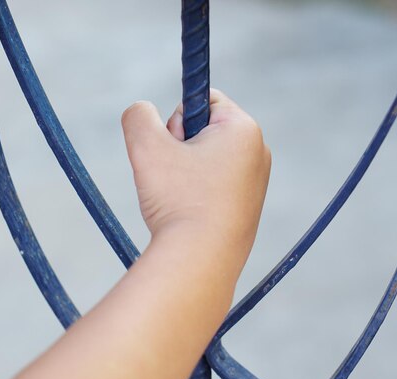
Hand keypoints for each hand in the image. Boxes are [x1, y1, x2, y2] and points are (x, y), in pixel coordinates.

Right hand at [122, 89, 270, 255]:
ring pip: (208, 160)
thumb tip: (142, 111)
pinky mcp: (248, 207)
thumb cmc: (178, 201)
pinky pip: (215, 186)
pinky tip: (191, 214)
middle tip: (175, 176)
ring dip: (185, 172)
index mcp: (243, 129)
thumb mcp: (146, 147)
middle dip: (181, 147)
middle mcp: (258, 152)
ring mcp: (256, 182)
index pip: (205, 98)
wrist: (201, 262)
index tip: (173, 146)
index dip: (177, 118)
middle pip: (206, 130)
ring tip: (182, 198)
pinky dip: (197, 194)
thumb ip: (138, 115)